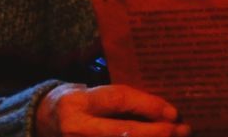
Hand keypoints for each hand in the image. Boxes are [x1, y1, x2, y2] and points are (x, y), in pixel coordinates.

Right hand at [35, 83, 191, 136]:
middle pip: (123, 133)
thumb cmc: (79, 104)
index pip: (119, 100)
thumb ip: (122, 101)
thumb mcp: (93, 94)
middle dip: (156, 134)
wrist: (45, 123)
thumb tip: (163, 110)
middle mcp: (77, 128)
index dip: (149, 106)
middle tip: (182, 130)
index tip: (174, 112)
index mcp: (79, 103)